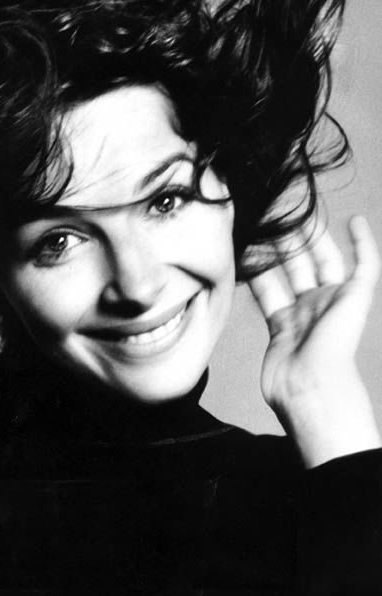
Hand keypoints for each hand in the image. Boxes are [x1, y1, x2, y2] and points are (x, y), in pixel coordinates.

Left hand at [249, 216, 380, 466]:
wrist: (312, 388)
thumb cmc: (285, 382)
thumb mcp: (256, 347)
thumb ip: (250, 324)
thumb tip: (228, 300)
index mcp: (288, 324)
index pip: (271, 282)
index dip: (258, 260)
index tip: (244, 238)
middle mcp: (312, 310)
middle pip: (295, 265)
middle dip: (281, 241)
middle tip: (268, 213)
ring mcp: (334, 303)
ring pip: (322, 258)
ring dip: (309, 234)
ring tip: (297, 207)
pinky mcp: (357, 298)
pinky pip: (366, 266)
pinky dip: (365, 244)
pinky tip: (356, 221)